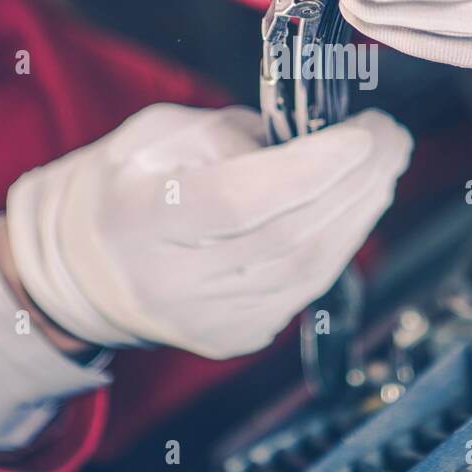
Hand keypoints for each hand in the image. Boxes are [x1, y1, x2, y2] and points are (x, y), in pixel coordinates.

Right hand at [2, 104, 412, 359]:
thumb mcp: (155, 134)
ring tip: (385, 168)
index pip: (238, 200)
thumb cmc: (123, 186)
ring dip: (360, 214)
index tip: (361, 133)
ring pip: (308, 271)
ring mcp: (204, 321)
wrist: (79, 268)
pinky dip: (340, 245)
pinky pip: (304, 291)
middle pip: (288, 237)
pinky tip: (357, 208)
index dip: (311, 169)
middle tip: (392, 139)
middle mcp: (171, 282)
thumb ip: (230, 133)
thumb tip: (312, 140)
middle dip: (356, 183)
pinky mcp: (231, 339)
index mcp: (140, 219)